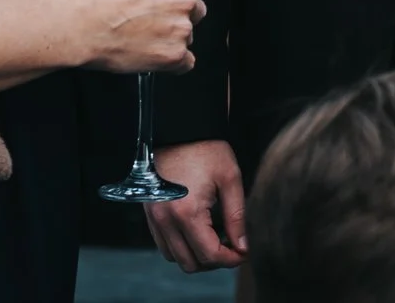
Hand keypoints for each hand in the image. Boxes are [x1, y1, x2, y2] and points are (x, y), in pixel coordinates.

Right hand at [73, 0, 209, 73]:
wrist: (82, 26)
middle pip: (197, 8)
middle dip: (180, 15)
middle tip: (156, 22)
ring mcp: (182, 28)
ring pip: (189, 35)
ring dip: (174, 38)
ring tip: (147, 41)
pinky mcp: (174, 55)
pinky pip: (186, 62)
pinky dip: (174, 62)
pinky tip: (156, 59)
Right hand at [147, 140, 246, 270]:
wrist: (180, 130)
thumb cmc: (207, 150)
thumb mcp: (230, 179)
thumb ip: (237, 216)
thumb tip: (243, 246)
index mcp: (187, 213)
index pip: (209, 254)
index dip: (230, 259)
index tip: (244, 252)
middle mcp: (165, 221)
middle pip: (190, 263)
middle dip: (214, 261)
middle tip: (232, 246)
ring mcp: (154, 219)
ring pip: (175, 258)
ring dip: (197, 255)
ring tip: (216, 238)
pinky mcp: (150, 215)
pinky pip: (164, 245)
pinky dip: (182, 246)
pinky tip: (200, 231)